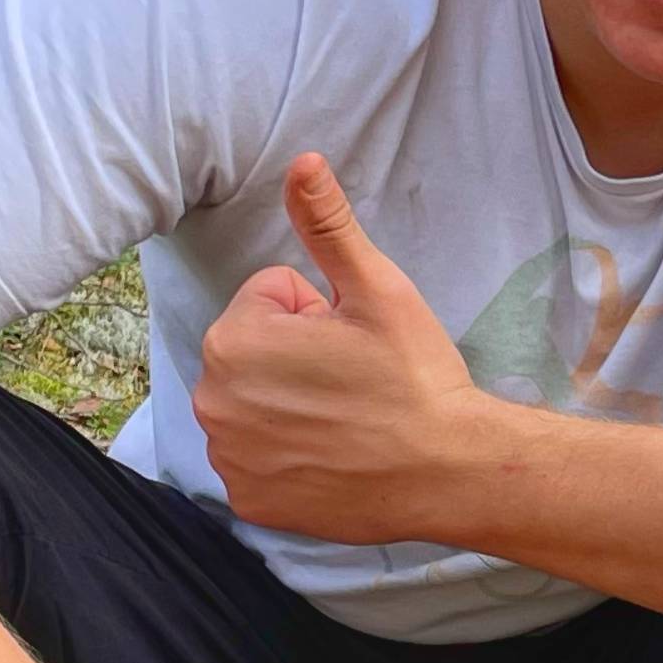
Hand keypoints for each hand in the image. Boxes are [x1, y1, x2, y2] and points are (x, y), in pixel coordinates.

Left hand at [192, 153, 501, 543]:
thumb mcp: (376, 289)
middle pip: (254, 354)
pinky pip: (257, 461)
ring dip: (288, 407)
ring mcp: (228, 458)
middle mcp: (213, 402)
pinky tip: (332, 459)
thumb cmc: (414, 378)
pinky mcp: (248, 500)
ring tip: (346, 420)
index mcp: (234, 341)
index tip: (352, 343)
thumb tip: (302, 162)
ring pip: (254, 406)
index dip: (316, 315)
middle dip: (295, 359)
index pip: (266, 300)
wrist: (449, 471)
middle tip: (352, 381)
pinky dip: (287, 459)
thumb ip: (327, 225)